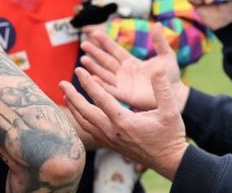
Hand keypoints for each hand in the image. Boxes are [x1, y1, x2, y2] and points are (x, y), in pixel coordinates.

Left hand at [60, 68, 188, 179]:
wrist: (169, 161)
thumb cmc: (171, 135)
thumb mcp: (171, 111)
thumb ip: (163, 90)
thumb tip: (158, 70)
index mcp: (124, 121)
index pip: (101, 99)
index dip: (89, 83)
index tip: (79, 71)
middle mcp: (113, 131)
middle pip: (85, 112)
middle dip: (72, 96)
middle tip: (61, 83)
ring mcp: (110, 139)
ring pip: (85, 123)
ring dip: (74, 108)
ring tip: (66, 95)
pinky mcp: (111, 144)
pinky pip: (90, 131)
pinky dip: (81, 120)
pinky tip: (79, 113)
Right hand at [80, 25, 185, 110]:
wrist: (176, 95)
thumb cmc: (171, 76)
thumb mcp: (166, 55)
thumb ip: (159, 41)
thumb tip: (157, 24)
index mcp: (132, 62)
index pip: (115, 50)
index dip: (105, 42)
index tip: (94, 33)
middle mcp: (125, 72)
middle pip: (106, 60)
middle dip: (95, 53)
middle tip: (84, 44)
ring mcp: (123, 84)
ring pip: (104, 73)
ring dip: (94, 67)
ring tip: (83, 59)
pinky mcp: (124, 95)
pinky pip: (109, 89)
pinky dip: (100, 84)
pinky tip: (91, 78)